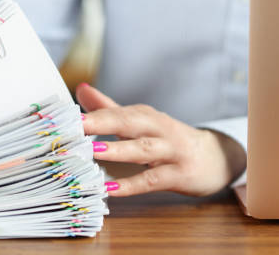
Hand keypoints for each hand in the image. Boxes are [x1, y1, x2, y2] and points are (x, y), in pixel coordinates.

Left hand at [77, 84, 246, 196]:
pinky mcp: (179, 174)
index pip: (115, 111)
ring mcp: (171, 151)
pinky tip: (111, 189)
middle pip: (129, 122)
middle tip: (75, 126)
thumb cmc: (169, 140)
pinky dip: (132, 184)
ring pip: (142, 149)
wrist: (215, 158)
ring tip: (93, 150)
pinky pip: (153, 179)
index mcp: (145, 116)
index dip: (90, 113)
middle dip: (101, 122)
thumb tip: (81, 89)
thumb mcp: (141, 123)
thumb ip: (109, 109)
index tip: (63, 117)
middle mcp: (158, 129)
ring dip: (117, 149)